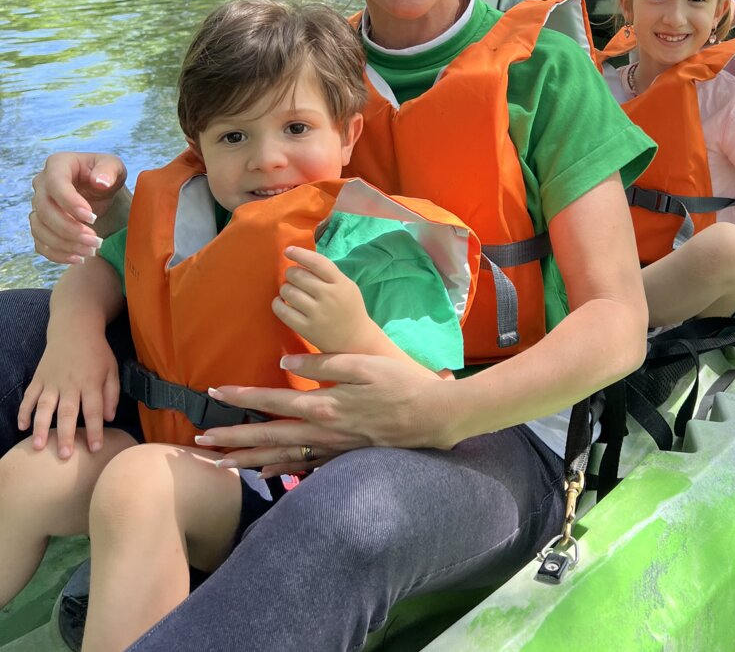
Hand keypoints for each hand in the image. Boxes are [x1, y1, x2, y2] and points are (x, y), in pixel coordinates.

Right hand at [18, 329, 118, 456]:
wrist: (75, 329)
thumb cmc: (97, 353)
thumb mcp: (112, 369)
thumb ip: (112, 394)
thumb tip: (109, 418)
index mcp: (91, 382)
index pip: (94, 410)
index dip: (95, 429)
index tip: (95, 448)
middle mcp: (70, 384)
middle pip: (67, 412)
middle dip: (65, 434)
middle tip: (64, 455)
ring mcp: (52, 381)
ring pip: (44, 406)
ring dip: (40, 427)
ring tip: (38, 446)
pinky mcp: (38, 378)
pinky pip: (28, 397)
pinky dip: (23, 411)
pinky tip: (21, 426)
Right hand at [31, 152, 126, 262]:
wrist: (99, 188)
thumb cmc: (105, 174)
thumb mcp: (113, 166)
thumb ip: (109, 170)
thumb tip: (100, 182)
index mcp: (57, 165)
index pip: (55, 184)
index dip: (70, 203)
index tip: (93, 217)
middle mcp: (41, 184)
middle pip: (44, 210)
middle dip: (69, 229)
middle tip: (95, 240)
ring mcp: (38, 206)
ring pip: (40, 229)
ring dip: (64, 244)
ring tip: (91, 251)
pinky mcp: (41, 224)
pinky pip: (40, 243)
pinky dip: (57, 254)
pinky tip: (78, 258)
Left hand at [197, 353, 453, 475]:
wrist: (432, 417)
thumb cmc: (401, 384)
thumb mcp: (362, 363)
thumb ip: (322, 362)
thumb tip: (285, 364)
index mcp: (324, 404)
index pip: (272, 401)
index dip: (241, 397)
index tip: (212, 394)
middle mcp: (322, 431)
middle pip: (267, 436)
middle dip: (231, 439)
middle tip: (199, 444)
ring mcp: (332, 448)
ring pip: (281, 456)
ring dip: (248, 459)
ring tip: (219, 463)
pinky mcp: (343, 457)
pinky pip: (304, 467)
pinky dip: (280, 470)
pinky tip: (263, 473)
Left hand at [273, 246, 375, 353]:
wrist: (355, 342)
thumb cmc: (349, 309)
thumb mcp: (347, 287)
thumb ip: (328, 274)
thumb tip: (300, 262)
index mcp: (340, 283)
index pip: (317, 262)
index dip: (300, 253)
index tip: (288, 250)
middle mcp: (329, 296)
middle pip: (298, 275)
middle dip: (291, 273)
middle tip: (293, 278)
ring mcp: (317, 313)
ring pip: (288, 291)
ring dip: (285, 288)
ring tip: (290, 291)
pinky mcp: (306, 329)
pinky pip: (282, 311)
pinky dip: (277, 303)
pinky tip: (280, 302)